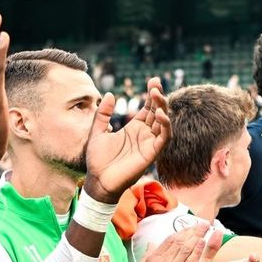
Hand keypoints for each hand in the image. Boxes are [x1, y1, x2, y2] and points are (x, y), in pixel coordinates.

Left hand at [84, 77, 170, 202]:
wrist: (98, 181)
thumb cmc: (98, 160)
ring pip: (163, 123)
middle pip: (157, 112)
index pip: (148, 108)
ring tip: (157, 95)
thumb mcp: (97, 131)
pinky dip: (165, 126)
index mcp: (134, 128)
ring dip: (162, 108)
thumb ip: (103, 114)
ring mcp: (149, 143)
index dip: (152, 94)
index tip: (153, 80)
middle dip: (158, 97)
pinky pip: (163, 138)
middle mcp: (144, 134)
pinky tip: (160, 115)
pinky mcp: (151, 153)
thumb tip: (108, 94)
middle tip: (155, 84)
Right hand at [138, 221, 209, 261]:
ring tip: (205, 229)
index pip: (170, 240)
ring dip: (197, 238)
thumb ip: (148, 254)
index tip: (191, 227)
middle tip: (203, 224)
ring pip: (186, 250)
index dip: (182, 232)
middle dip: (193, 231)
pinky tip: (202, 243)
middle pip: (180, 242)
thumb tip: (152, 243)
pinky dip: (197, 252)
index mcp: (154, 258)